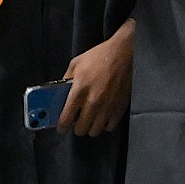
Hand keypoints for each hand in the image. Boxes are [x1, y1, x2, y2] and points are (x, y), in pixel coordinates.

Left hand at [60, 20, 134, 135]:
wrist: (124, 53)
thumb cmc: (100, 56)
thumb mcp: (76, 64)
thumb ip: (66, 80)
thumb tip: (60, 93)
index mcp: (79, 90)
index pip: (66, 118)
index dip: (62, 126)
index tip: (61, 127)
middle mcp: (93, 101)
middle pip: (80, 129)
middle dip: (76, 127)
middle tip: (76, 122)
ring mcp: (107, 106)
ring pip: (95, 131)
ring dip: (90, 127)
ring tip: (89, 120)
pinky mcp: (120, 107)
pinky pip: (110, 126)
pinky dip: (105, 125)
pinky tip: (103, 117)